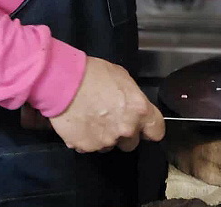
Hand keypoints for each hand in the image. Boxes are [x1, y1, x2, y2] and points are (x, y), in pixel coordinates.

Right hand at [49, 57, 164, 152]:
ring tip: (91, 118)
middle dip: (124, 134)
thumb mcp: (121, 77)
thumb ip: (132, 98)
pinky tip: (79, 123)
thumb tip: (131, 106)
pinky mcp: (87, 147)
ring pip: (110, 145)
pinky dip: (86, 138)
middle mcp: (126, 129)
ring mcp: (106, 141)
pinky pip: (90, 146)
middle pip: (132, 143)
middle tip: (110, 119)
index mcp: (139, 110)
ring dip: (104, 136)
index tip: (144, 127)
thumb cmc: (93, 73)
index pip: (157, 131)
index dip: (150, 129)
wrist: (63, 81)